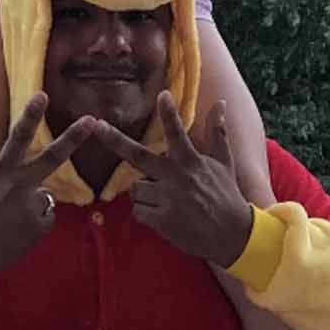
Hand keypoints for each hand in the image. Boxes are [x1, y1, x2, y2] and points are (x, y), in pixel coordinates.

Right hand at [0, 94, 94, 293]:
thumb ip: (9, 175)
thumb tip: (36, 183)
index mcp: (0, 172)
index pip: (17, 138)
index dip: (30, 115)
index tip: (42, 95)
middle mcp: (19, 187)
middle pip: (51, 157)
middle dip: (72, 137)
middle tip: (91, 121)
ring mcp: (31, 208)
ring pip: (44, 199)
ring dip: (32, 206)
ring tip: (6, 221)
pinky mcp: (38, 228)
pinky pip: (44, 219)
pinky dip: (33, 225)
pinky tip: (13, 232)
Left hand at [94, 95, 253, 266]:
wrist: (232, 235)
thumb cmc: (226, 196)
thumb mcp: (224, 163)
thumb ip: (217, 132)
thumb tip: (221, 103)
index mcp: (191, 161)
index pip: (177, 133)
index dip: (169, 113)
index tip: (162, 94)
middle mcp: (176, 177)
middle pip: (137, 156)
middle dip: (115, 140)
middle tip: (97, 125)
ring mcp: (167, 199)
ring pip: (136, 189)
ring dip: (144, 193)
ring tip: (166, 201)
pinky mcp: (162, 221)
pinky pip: (138, 211)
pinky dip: (146, 213)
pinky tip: (163, 216)